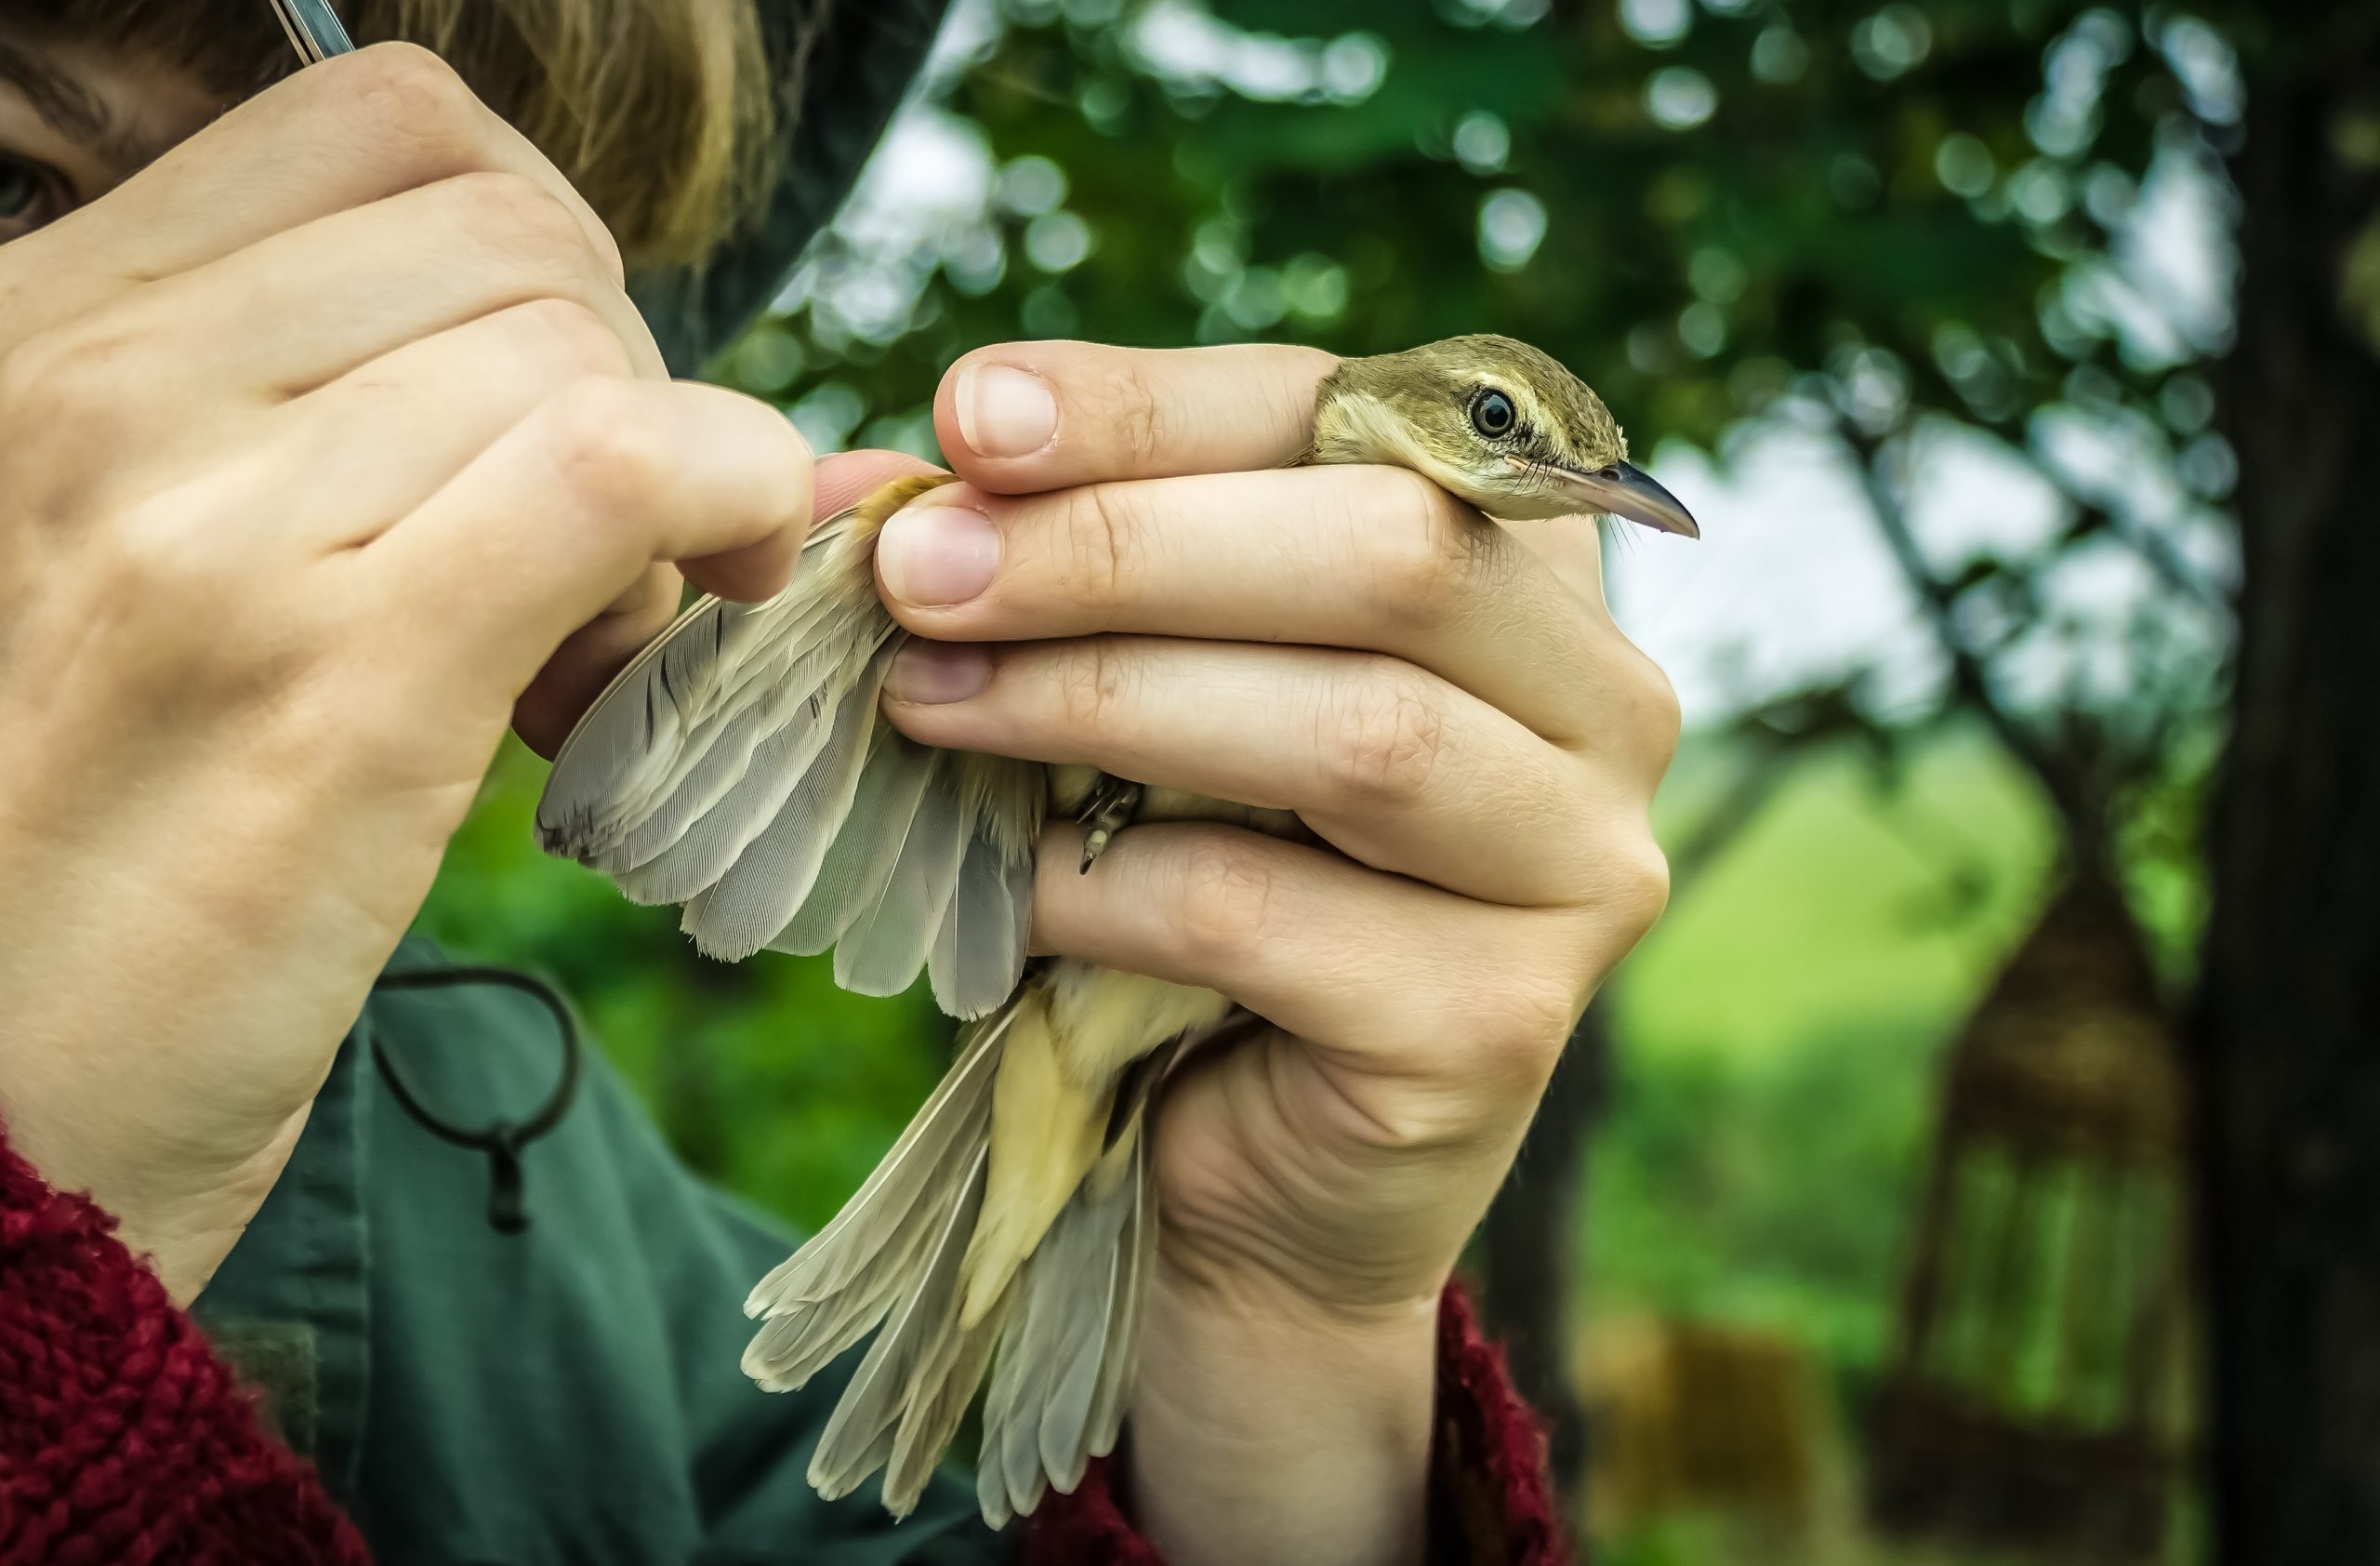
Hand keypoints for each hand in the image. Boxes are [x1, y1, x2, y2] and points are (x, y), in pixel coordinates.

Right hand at [0, 45, 812, 1303]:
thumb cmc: (98, 840)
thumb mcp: (151, 555)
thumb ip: (342, 419)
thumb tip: (643, 355)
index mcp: (48, 330)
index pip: (387, 126)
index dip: (541, 250)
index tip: (561, 396)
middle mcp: (98, 391)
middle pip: (518, 238)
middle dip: (620, 373)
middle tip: (605, 550)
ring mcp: (210, 530)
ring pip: (584, 353)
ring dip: (670, 480)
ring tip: (601, 635)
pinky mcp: (341, 677)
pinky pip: (623, 465)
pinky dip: (729, 502)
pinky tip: (714, 599)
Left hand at [872, 341, 1677, 1562]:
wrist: (1244, 1166)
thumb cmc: (1192, 888)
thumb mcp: (1134, 692)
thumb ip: (1043, 576)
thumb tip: (848, 482)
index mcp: (1523, 564)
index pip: (1353, 422)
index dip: (1155, 406)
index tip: (965, 410)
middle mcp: (1601, 700)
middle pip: (1391, 554)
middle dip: (1126, 547)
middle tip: (920, 568)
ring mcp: (1579, 867)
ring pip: (1357, 731)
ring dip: (1108, 700)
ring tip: (927, 700)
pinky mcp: (1507, 1025)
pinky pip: (1276, 918)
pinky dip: (1108, 888)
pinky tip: (1008, 891)